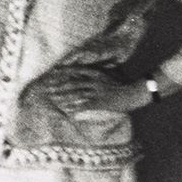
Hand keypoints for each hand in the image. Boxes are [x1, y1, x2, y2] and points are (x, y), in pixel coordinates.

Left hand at [30, 69, 151, 114]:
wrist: (134, 92)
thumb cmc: (125, 83)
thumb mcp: (113, 73)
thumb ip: (102, 71)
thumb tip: (94, 70)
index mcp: (97, 72)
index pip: (76, 70)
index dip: (64, 71)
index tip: (53, 72)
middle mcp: (94, 81)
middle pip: (72, 82)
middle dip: (58, 85)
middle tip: (47, 88)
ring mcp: (96, 92)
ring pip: (75, 94)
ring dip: (63, 97)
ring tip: (53, 99)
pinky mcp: (99, 102)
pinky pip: (83, 106)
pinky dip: (74, 108)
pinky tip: (66, 111)